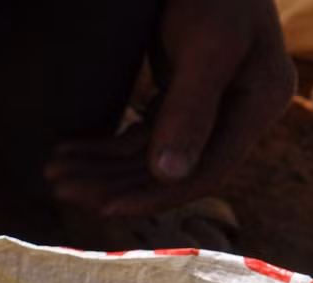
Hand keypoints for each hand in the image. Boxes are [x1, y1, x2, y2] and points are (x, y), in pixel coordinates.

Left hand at [46, 0, 295, 216]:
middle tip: (62, 189)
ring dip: (101, 169)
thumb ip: (190, 109)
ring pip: (148, 156)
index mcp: (258, 104)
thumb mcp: (207, 44)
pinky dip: (103, 147)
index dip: (154, 196)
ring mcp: (208, 107)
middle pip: (171, 170)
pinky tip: (67, 153)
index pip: (207, 172)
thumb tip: (169, 174)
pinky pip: (138, 136)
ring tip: (54, 175)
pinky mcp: (179, 97)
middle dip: (114, 184)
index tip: (104, 208)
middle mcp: (237, 112)